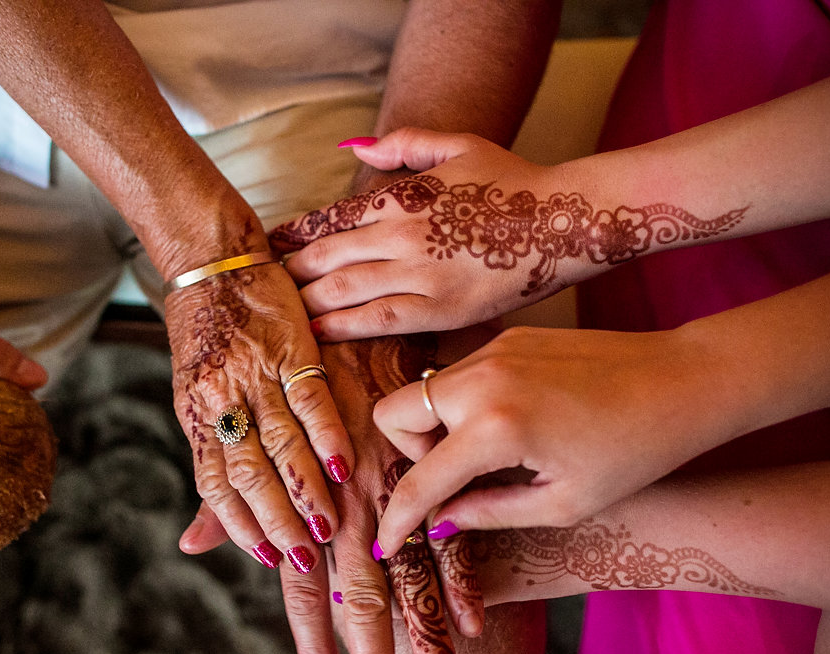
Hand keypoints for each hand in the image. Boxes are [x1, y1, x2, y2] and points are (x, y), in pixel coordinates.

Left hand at [164, 260, 353, 574]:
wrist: (213, 261)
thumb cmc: (206, 338)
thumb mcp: (197, 403)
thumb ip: (212, 471)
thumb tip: (192, 544)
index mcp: (198, 416)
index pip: (216, 485)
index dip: (241, 526)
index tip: (269, 559)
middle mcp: (224, 401)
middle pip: (249, 474)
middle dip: (277, 522)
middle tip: (305, 562)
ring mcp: (258, 374)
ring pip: (280, 442)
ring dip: (304, 487)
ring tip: (327, 527)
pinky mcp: (291, 347)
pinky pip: (310, 396)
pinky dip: (326, 431)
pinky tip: (344, 462)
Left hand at [177, 336, 486, 653]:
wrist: (324, 304)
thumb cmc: (276, 376)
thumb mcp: (239, 432)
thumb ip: (226, 496)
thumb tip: (191, 545)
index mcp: (300, 499)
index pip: (305, 584)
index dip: (313, 636)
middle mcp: (345, 501)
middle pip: (361, 596)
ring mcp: (390, 484)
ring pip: (409, 572)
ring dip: (424, 637)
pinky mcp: (426, 461)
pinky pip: (448, 527)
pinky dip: (459, 576)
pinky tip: (471, 622)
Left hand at [272, 129, 558, 339]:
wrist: (564, 222)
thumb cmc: (513, 181)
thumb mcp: (458, 146)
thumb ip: (403, 145)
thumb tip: (355, 147)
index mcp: (402, 194)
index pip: (329, 218)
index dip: (293, 235)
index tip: (272, 248)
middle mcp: (402, 234)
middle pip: (325, 256)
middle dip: (290, 273)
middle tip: (266, 288)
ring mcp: (419, 274)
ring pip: (342, 289)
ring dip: (305, 300)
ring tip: (282, 312)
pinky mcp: (439, 309)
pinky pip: (377, 320)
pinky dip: (340, 326)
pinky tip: (316, 332)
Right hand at [370, 324, 736, 558]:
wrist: (683, 382)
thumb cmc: (634, 453)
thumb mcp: (563, 504)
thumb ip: (490, 513)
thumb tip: (441, 521)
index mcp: (496, 429)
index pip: (419, 481)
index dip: (397, 519)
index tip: (387, 544)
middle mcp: (482, 380)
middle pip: (395, 415)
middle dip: (409, 453)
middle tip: (455, 477)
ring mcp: (494, 351)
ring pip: (423, 389)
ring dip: (436, 426)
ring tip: (490, 454)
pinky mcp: (510, 337)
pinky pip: (459, 373)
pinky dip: (465, 403)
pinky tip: (511, 423)